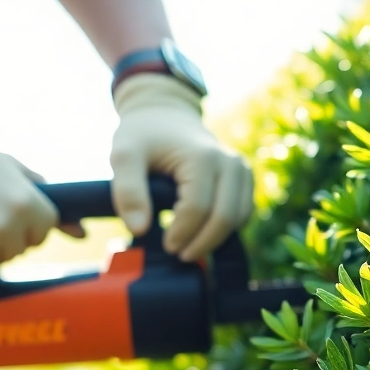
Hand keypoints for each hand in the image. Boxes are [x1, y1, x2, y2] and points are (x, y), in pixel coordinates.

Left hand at [110, 74, 252, 260]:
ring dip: (215, 239)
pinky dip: (226, 229)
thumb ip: (127, 191)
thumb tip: (139, 230)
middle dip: (202, 243)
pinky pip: (243, 214)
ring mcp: (242, 170)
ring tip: (188, 245)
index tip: (165, 246)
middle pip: (224, 218)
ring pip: (239, 219)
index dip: (182, 234)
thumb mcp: (124, 155)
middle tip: (179, 255)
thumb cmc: (143, 135)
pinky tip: (202, 231)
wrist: (165, 113)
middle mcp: (230, 163)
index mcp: (203, 157)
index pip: (198, 209)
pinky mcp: (246, 178)